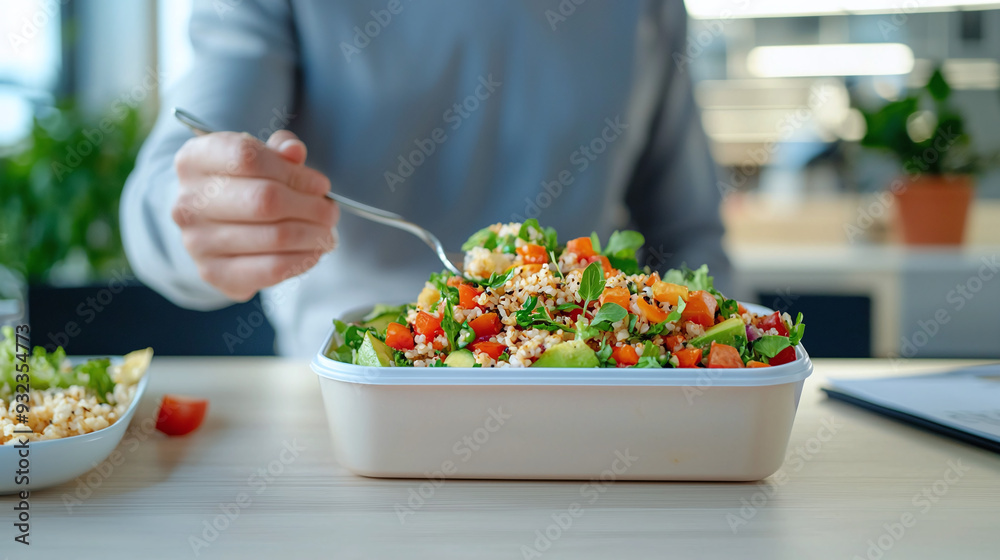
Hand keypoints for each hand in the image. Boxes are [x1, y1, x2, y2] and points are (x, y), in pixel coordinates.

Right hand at [172, 130, 338, 300]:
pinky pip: (271, 269)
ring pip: (275, 236)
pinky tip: (313, 252)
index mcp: (194, 159)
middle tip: (330, 212)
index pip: (248, 157)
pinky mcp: (214, 273)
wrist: (211, 228)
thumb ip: (279, 151)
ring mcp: (196, 241)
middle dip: (311, 207)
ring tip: (327, 232)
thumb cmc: (241, 186)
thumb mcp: (258, 158)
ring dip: (313, 235)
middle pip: (265, 199)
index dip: (294, 172)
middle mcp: (188, 201)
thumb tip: (294, 151)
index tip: (320, 184)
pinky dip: (302, 259)